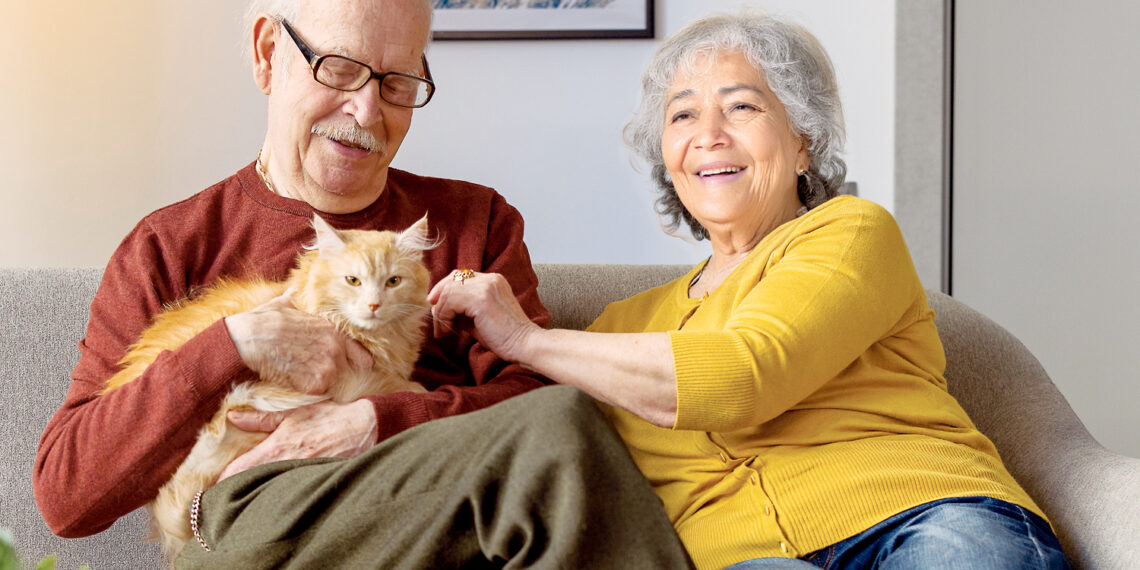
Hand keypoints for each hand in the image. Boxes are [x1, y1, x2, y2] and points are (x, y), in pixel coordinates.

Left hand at [218, 399, 377, 480]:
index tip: (213, 484)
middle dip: (236, 489)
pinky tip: (274, 493)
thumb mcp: (294, 413)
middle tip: (224, 494)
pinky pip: (288, 492)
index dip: (222, 480)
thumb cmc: (329, 417)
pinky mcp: (313, 483)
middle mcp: (286, 466)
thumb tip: (233, 417)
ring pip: (268, 491)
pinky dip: (278, 493)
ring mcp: (300, 477)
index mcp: (277, 448)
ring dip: (256, 493)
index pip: (239, 470)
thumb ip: (261, 419)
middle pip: (250, 486)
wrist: (365, 428)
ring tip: (246, 494)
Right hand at [224, 287, 372, 394]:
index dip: (355, 361)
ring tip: (303, 375)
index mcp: (334, 330)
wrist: (249, 339)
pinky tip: (295, 381)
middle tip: (319, 372)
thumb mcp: (286, 304)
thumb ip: (298, 300)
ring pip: (335, 383)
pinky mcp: (314, 384)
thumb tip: (296, 289)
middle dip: (339, 373)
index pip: (363, 355)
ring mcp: (327, 367)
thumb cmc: (264, 321)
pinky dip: (309, 390)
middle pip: (351, 371)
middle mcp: (336, 348)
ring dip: (323, 382)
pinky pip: (319, 392)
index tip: (346, 365)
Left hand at [428, 271, 541, 362]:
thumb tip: (437, 308)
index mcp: (493, 280)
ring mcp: (486, 286)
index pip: (460, 275)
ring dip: (441, 313)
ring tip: (443, 331)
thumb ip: (462, 308)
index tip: (436, 308)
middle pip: (452, 279)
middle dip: (439, 299)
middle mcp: (490, 278)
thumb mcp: (479, 317)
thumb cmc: (503, 336)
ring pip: (448, 291)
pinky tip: (448, 331)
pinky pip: (450, 302)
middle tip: (436, 321)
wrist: (524, 344)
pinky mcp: (481, 298)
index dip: (444, 289)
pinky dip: (444, 317)